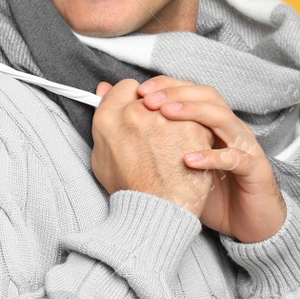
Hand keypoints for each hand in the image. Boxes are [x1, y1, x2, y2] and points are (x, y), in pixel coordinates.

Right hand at [90, 78, 216, 216]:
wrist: (157, 212)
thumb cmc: (130, 189)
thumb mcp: (102, 156)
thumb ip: (103, 119)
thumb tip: (104, 89)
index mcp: (108, 118)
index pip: (127, 87)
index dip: (135, 100)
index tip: (142, 114)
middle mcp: (134, 112)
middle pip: (153, 93)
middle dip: (157, 107)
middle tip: (160, 132)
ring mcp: (165, 118)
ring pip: (177, 103)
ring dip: (178, 116)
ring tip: (176, 144)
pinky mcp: (191, 127)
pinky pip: (197, 119)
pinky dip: (197, 132)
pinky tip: (190, 150)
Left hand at [136, 76, 285, 242]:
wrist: (247, 222)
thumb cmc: (209, 192)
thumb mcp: (177, 165)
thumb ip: (150, 142)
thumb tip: (118, 125)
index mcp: (210, 125)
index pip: (190, 90)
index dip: (166, 85)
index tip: (139, 90)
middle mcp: (228, 129)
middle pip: (206, 95)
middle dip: (175, 92)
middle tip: (147, 99)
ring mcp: (244, 147)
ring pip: (223, 117)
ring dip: (193, 112)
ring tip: (165, 115)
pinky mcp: (255, 170)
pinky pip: (237, 158)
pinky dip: (212, 156)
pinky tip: (188, 159)